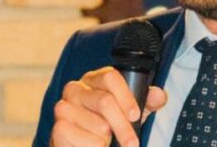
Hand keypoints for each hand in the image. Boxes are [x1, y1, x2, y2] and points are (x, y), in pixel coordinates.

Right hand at [51, 66, 167, 146]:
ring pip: (96, 124)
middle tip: (132, 143)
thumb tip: (159, 95)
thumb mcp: (131, 114)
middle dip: (123, 127)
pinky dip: (92, 146)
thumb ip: (147, 103)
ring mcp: (64, 107)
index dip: (126, 97)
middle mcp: (76, 88)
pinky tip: (94, 146)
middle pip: (104, 101)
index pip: (110, 77)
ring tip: (107, 142)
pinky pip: (82, 138)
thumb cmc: (109, 127)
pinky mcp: (57, 127)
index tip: (135, 116)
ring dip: (107, 139)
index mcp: (95, 79)